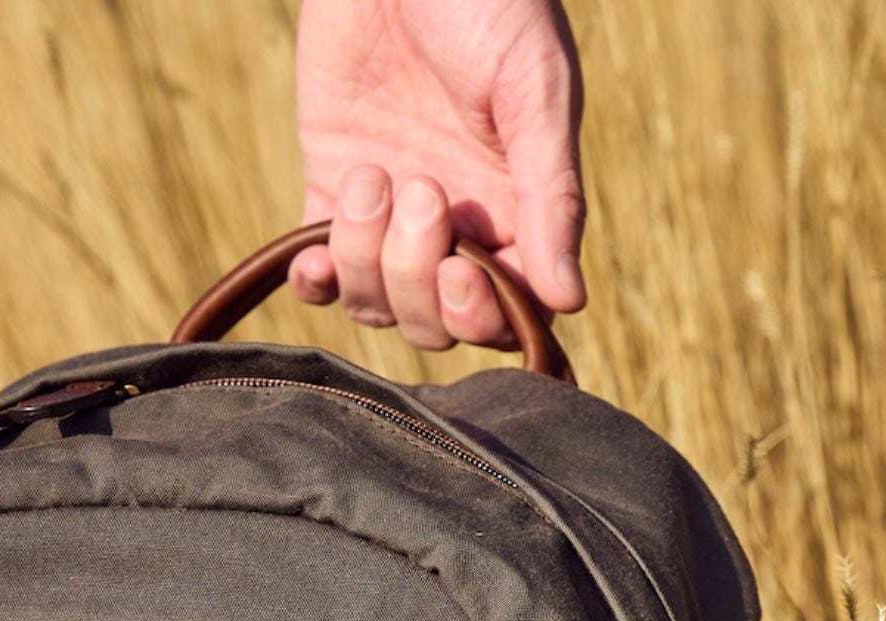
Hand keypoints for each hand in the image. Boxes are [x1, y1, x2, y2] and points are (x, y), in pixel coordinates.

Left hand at [291, 0, 585, 351]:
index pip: (506, 312)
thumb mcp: (535, 90)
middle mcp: (455, 229)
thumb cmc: (489, 0)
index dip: (480, 316)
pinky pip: (321, 276)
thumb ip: (552, 196)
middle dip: (417, 278)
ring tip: (370, 174)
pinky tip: (314, 253)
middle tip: (422, 190)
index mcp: (516, 211)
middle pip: (434, 323)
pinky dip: (317, 280)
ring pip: (376, 304)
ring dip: (366, 262)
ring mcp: (391, 219)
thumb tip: (570, 300)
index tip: (464, 273)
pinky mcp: (332, 194)